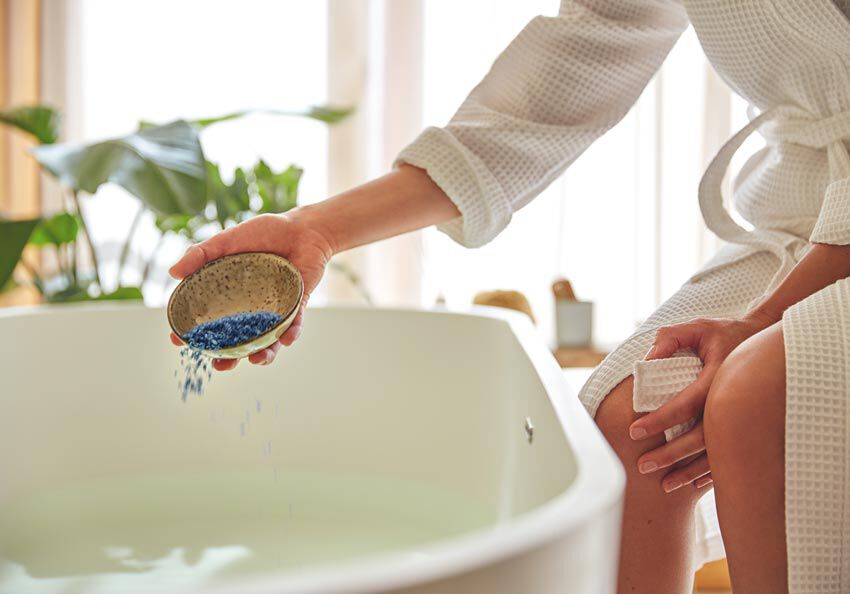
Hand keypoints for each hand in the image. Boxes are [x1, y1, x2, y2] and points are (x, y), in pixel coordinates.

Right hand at [169, 210, 335, 370]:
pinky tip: (286, 339)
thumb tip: (172, 272)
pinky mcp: (298, 306)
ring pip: (267, 340)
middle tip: (220, 366)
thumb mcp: (228, 240)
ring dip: (262, 355)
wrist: (303, 227)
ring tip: (256, 360)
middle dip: (228, 358)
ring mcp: (274, 309)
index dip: (194, 332)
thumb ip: (201, 254)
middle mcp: (251, 307)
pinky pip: (294, 325)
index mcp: (231, 295)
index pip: (209, 318)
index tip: (179, 342)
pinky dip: (290, 334)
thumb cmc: (265, 232)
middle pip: (237, 339)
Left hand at [631, 314, 773, 490]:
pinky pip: (731, 455)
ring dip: (690, 471)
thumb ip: (670, 338)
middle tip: (642, 465)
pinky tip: (692, 483)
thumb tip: (647, 360)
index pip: (686, 403)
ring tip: (664, 485)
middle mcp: (734, 401)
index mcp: (720, 376)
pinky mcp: (749, 428)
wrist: (764, 341)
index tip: (634, 431)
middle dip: (671, 454)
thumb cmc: (724, 334)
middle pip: (701, 436)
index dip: (660, 419)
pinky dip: (712, 472)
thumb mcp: (697, 327)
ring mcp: (746, 418)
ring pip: (717, 452)